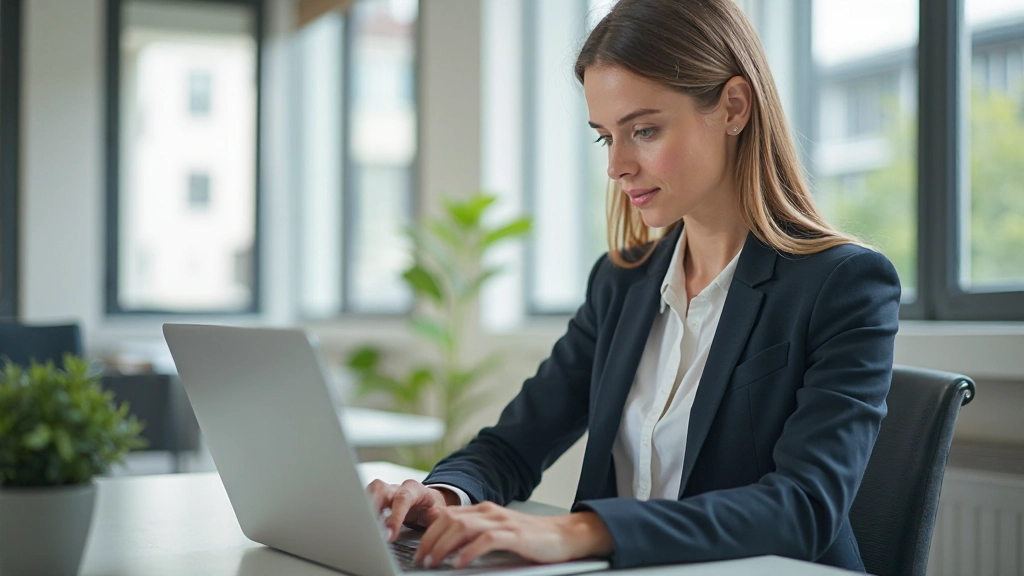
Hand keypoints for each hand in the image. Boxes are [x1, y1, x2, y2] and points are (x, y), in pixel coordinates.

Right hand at [366, 479, 459, 540]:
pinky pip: (364, 499)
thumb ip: (436, 522)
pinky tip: (359, 524)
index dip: (395, 517)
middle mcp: (397, 487)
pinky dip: (360, 510)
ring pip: (369, 492)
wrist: (428, 500)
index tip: (388, 535)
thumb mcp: (439, 514)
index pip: (403, 499)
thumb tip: (434, 535)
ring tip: (360, 526)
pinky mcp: (376, 498)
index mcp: (414, 489)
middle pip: (380, 490)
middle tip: (368, 528)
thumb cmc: (432, 507)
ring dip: (363, 507)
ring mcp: (385, 491)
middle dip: (372, 507)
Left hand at [413, 502, 613, 568]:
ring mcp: (502, 522)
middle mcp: (489, 512)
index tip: (418, 551)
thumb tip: (449, 550)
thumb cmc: (531, 538)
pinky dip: (469, 552)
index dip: (429, 533)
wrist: (565, 535)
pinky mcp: (514, 534)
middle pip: (450, 520)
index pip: (447, 516)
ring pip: (463, 528)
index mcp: (483, 510)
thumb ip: (476, 537)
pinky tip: (459, 563)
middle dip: (430, 540)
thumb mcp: (499, 534)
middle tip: (420, 559)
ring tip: (433, 561)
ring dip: (443, 546)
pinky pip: (486, 540)